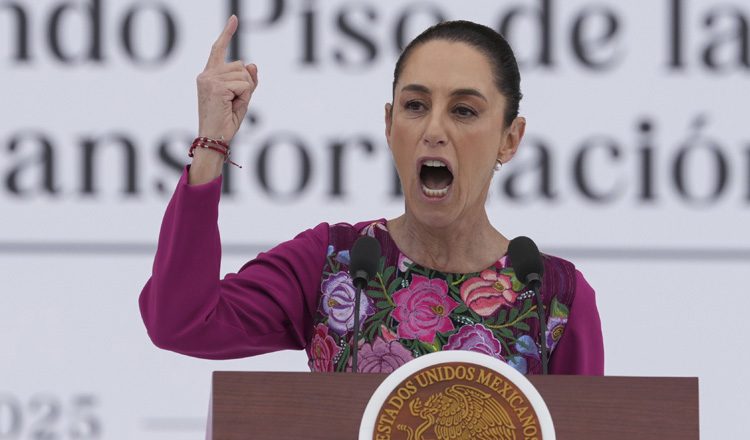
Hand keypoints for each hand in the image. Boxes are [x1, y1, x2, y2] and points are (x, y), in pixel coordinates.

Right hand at [196, 15, 257, 142]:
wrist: (214, 139)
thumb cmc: (225, 122)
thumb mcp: (241, 99)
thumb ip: (247, 81)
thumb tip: (252, 64)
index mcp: (209, 75)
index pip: (218, 49)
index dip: (227, 34)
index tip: (234, 19)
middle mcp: (206, 75)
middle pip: (241, 66)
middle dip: (246, 84)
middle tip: (234, 103)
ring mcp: (209, 79)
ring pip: (244, 76)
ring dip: (245, 92)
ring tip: (232, 106)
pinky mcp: (216, 86)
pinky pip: (244, 85)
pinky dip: (244, 97)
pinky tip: (232, 106)